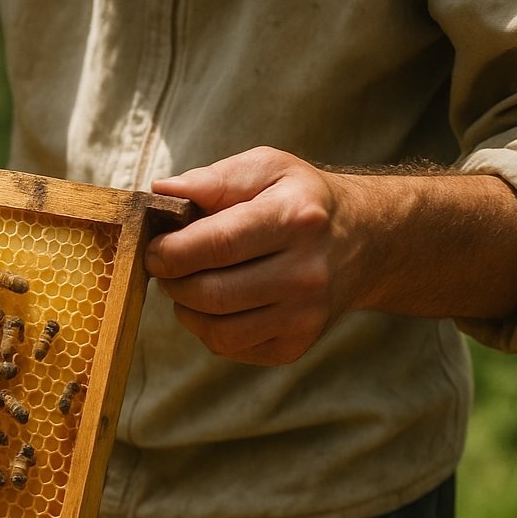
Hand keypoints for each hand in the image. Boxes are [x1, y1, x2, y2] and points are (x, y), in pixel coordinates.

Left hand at [145, 147, 376, 365]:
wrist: (363, 241)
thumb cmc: (300, 200)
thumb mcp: (267, 169)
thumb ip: (213, 179)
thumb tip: (162, 191)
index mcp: (297, 219)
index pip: (217, 245)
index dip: (171, 251)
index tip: (154, 248)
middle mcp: (306, 273)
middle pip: (211, 294)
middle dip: (173, 282)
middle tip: (167, 267)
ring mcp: (304, 316)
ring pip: (216, 331)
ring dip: (187, 309)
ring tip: (191, 283)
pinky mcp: (295, 346)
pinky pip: (230, 348)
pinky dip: (209, 329)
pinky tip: (219, 304)